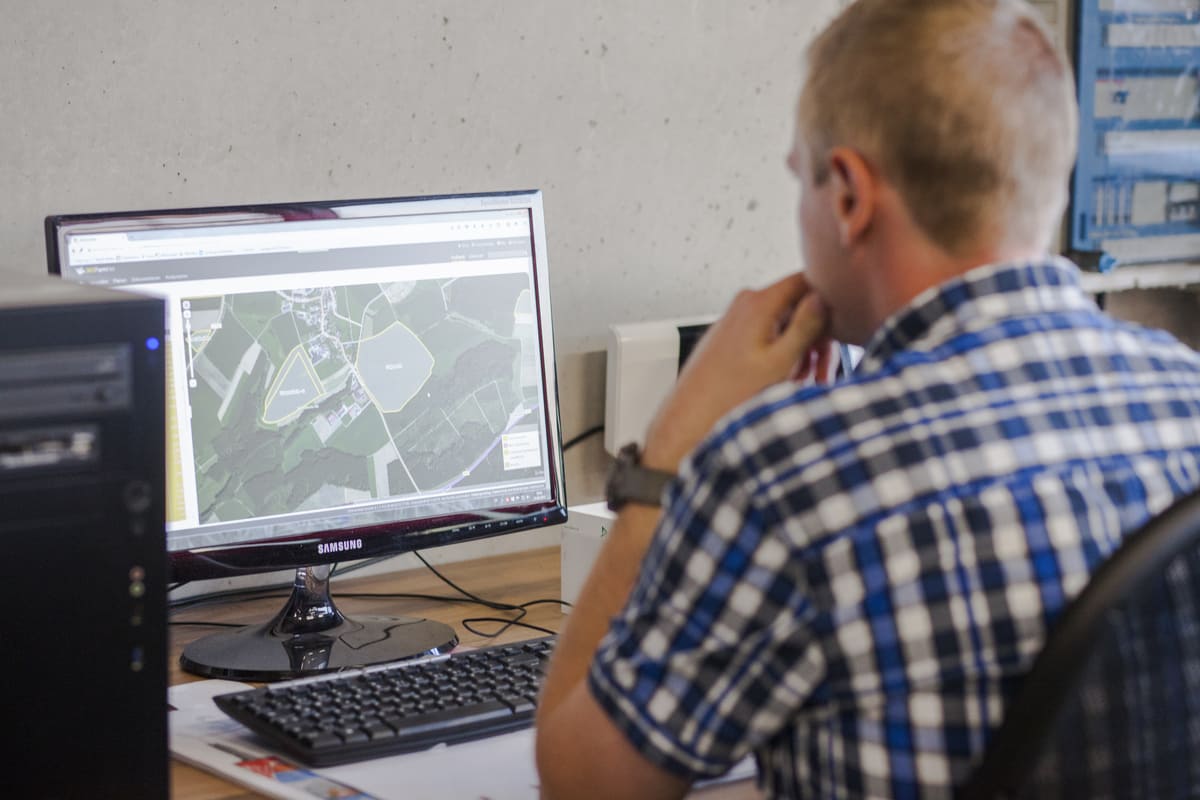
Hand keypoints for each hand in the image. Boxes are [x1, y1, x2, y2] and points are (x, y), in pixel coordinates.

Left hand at [641, 272, 830, 471]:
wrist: (692, 414)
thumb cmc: (730, 393)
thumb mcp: (780, 360)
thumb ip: (805, 325)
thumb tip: (824, 296)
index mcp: (758, 302)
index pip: (807, 279)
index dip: (828, 300)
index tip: (839, 327)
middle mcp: (746, 302)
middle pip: (797, 305)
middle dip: (815, 335)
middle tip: (823, 368)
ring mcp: (738, 317)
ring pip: (784, 323)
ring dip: (800, 348)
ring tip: (802, 380)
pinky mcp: (733, 333)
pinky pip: (768, 334)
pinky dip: (781, 353)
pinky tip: (784, 378)